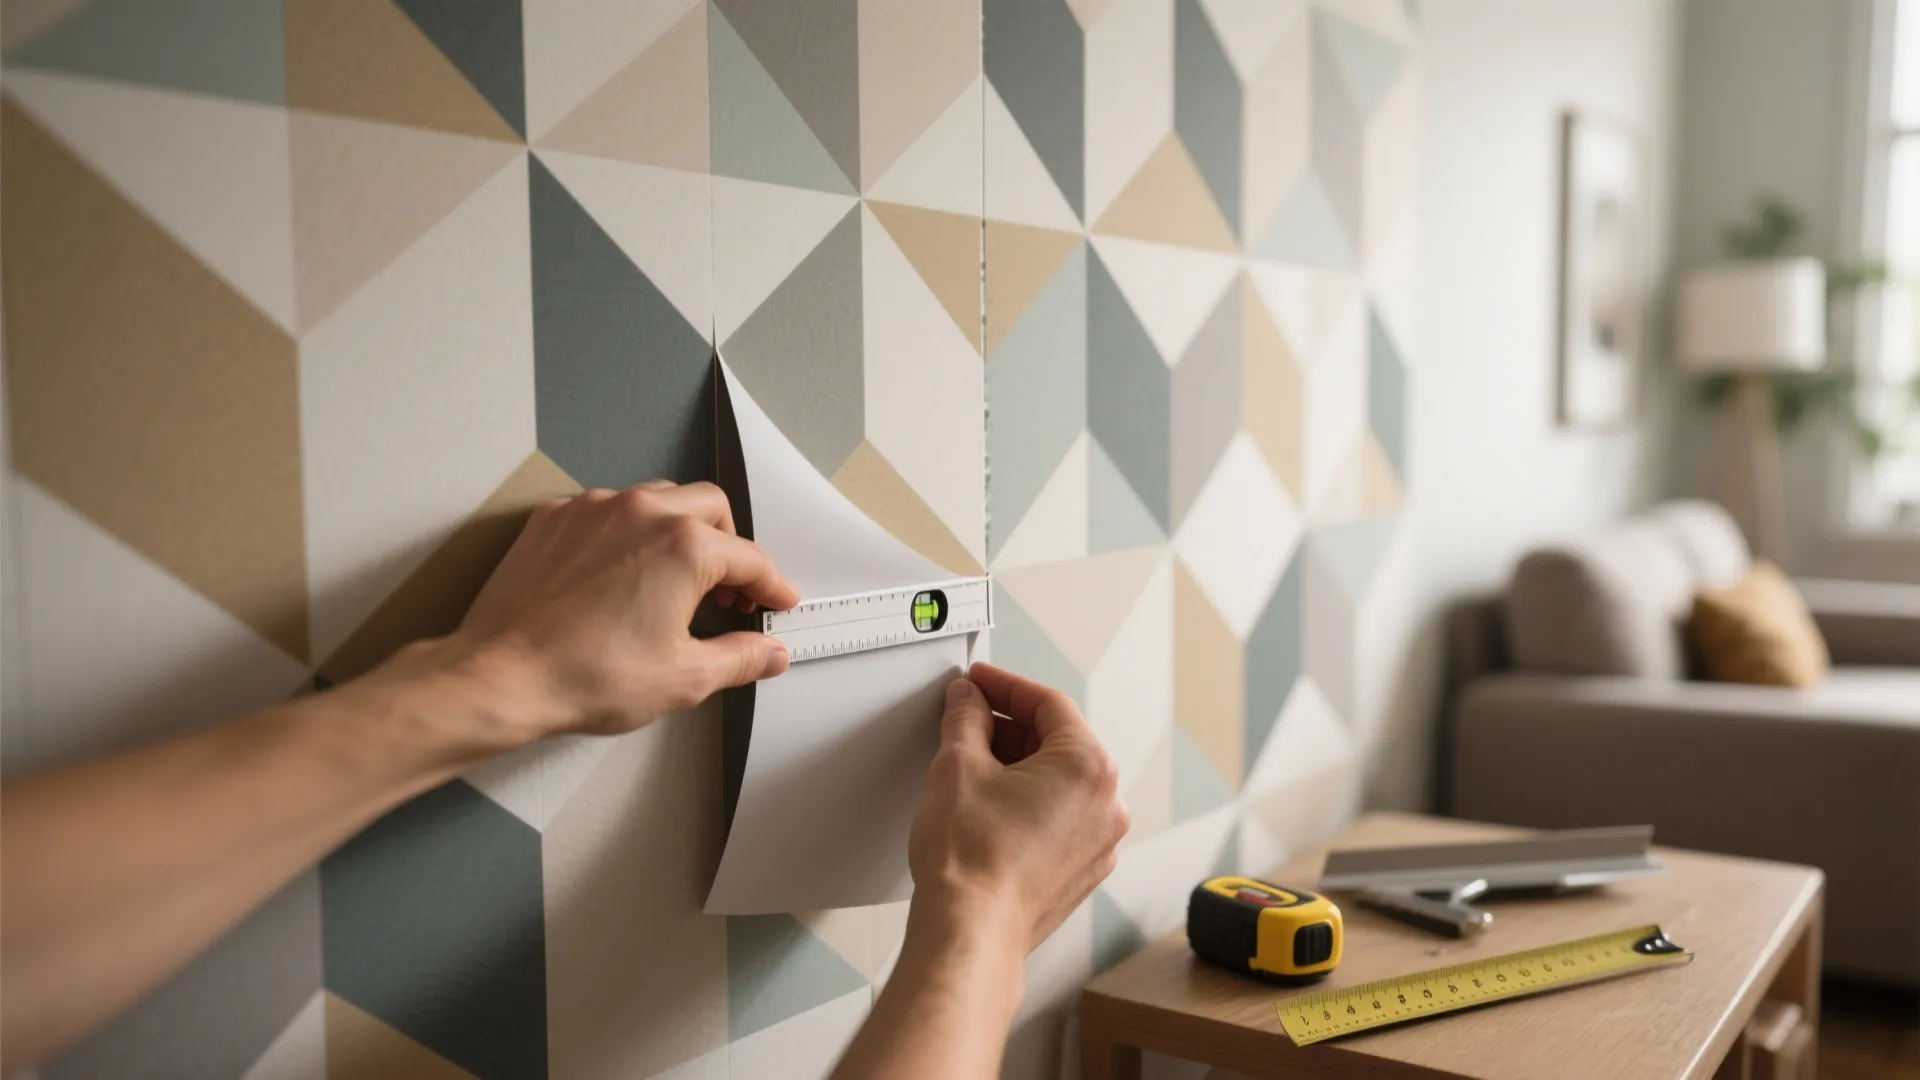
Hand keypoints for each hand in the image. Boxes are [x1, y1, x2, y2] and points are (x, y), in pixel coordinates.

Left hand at [443, 480, 799, 737]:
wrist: (500, 676)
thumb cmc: (581, 674)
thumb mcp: (684, 678)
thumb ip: (740, 658)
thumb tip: (766, 653)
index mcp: (684, 547)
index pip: (750, 560)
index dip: (772, 586)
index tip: (776, 601)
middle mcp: (641, 513)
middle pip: (712, 509)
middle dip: (730, 547)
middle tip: (729, 593)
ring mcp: (594, 509)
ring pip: (659, 498)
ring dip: (681, 531)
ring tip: (677, 580)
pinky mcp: (555, 518)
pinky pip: (608, 509)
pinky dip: (628, 533)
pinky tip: (623, 573)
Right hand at [907, 663, 1129, 952]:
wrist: (969, 933)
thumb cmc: (971, 862)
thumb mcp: (957, 765)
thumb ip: (966, 719)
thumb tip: (968, 701)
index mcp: (1089, 768)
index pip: (1048, 704)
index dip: (1005, 686)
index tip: (979, 682)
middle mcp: (1106, 806)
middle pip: (1058, 742)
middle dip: (1009, 728)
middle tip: (967, 720)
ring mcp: (1098, 844)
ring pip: (1058, 783)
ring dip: (1017, 766)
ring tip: (970, 766)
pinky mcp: (1079, 872)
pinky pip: (1057, 819)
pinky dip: (1027, 803)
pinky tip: (987, 807)